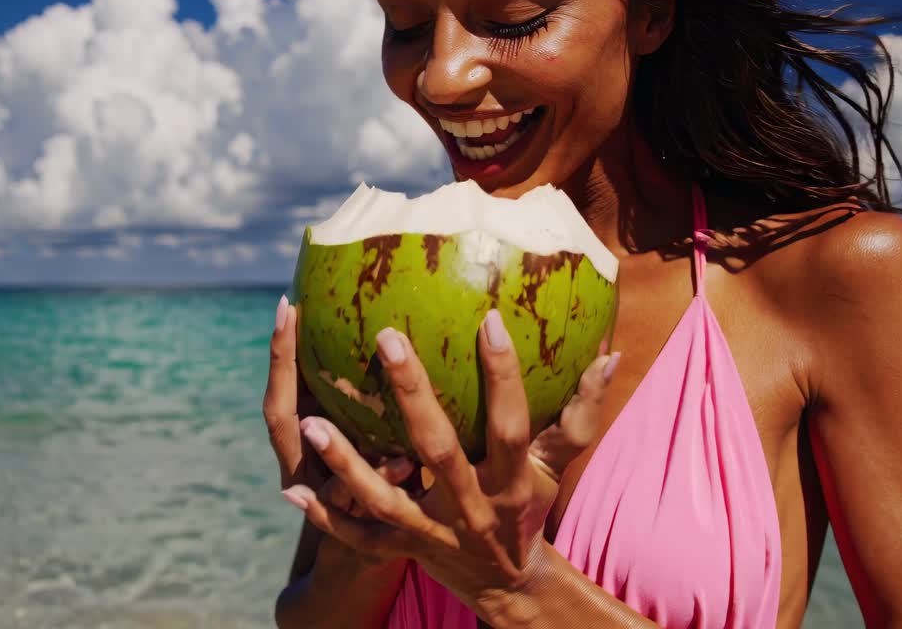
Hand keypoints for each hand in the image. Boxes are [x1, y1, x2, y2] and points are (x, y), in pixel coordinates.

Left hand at [280, 308, 618, 611]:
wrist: (506, 584)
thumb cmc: (530, 507)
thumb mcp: (559, 465)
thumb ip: (582, 412)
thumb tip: (610, 354)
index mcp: (513, 480)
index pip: (510, 423)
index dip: (504, 376)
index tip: (487, 318)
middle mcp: (471, 507)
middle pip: (439, 450)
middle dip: (413, 397)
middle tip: (386, 337)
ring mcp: (432, 532)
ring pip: (385, 498)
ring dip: (347, 464)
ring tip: (310, 423)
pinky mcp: (402, 549)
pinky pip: (360, 537)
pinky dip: (327, 519)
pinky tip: (292, 493)